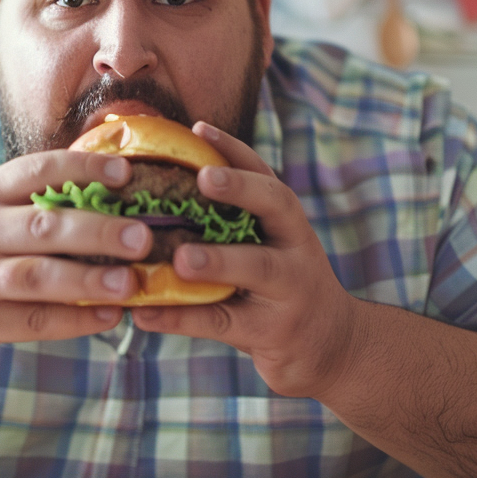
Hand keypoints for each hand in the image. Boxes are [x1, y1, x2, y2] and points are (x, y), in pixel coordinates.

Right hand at [0, 150, 151, 361]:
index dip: (84, 168)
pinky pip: (36, 321)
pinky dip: (76, 320)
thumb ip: (34, 199)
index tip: (127, 172)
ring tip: (132, 283)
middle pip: (45, 225)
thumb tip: (112, 186)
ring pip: (41, 276)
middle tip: (142, 237)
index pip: (39, 171)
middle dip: (98, 230)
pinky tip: (110, 316)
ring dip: (90, 280)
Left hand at [131, 121, 360, 398]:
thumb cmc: (282, 290)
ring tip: (180, 259)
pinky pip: (222, 323)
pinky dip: (181, 317)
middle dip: (241, 188)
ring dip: (217, 260)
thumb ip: (233, 225)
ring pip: (256, 267)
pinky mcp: (272, 333)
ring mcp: (289, 292)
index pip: (267, 176)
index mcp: (290, 225)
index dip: (235, 152)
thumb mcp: (271, 251)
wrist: (331, 348)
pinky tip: (145, 313)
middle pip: (276, 207)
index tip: (198, 128)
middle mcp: (296, 249)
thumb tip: (159, 190)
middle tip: (203, 178)